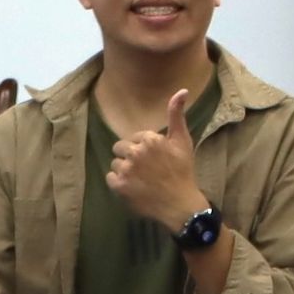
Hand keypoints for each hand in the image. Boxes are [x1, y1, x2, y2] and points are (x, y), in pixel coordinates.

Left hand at [107, 88, 206, 232]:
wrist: (180, 204)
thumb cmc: (183, 171)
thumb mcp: (183, 141)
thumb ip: (177, 115)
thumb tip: (182, 90)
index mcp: (150, 139)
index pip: (135, 138)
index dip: (144, 149)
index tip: (155, 160)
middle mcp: (136, 152)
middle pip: (120, 148)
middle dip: (130, 157)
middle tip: (146, 169)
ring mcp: (126, 170)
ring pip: (115, 164)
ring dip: (125, 170)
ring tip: (140, 179)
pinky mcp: (120, 186)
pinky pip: (110, 178)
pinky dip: (119, 183)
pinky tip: (133, 187)